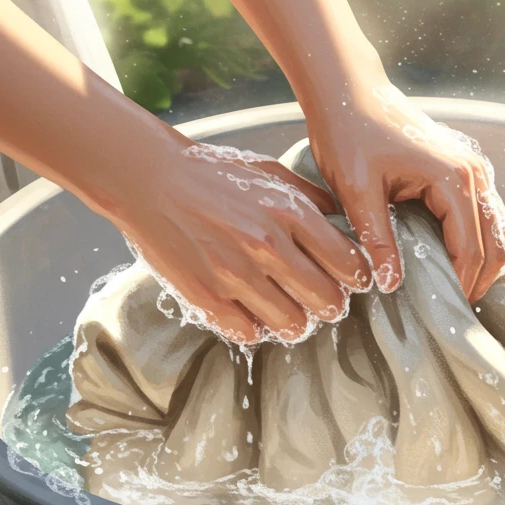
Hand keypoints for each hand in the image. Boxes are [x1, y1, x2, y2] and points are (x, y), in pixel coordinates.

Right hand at [101, 138, 372, 344]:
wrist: (150, 180)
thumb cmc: (210, 173)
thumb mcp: (268, 171)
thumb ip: (308, 197)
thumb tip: (342, 220)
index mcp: (289, 212)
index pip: (348, 263)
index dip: (355, 278)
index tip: (349, 281)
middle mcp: (268, 245)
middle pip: (327, 300)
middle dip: (331, 305)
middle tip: (322, 302)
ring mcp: (236, 275)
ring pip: (293, 324)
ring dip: (296, 322)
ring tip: (289, 313)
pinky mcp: (207, 297)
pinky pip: (249, 333)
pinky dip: (256, 329)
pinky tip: (253, 314)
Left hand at [305, 82, 504, 303]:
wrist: (349, 90)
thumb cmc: (349, 133)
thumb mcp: (356, 191)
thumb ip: (377, 239)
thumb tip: (391, 285)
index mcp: (454, 179)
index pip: (472, 249)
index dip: (460, 284)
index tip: (440, 311)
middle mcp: (474, 173)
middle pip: (497, 243)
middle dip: (480, 280)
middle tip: (452, 310)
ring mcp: (473, 170)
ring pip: (497, 230)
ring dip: (483, 263)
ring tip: (453, 291)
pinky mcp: (462, 171)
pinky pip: (484, 216)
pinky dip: (478, 243)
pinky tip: (450, 263)